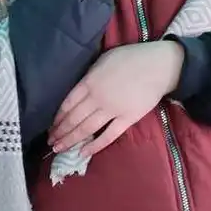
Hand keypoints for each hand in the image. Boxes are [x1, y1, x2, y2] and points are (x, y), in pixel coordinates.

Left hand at [48, 41, 184, 156]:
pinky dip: (94, 146)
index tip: (50, 126)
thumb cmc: (131, 58)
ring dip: (71, 140)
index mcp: (90, 81)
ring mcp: (112, 110)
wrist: (159, 65)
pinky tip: (83, 152)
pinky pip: (108, 135)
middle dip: (60, 132)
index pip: (67, 104)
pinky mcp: (127, 119)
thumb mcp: (103, 60)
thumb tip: (77, 90)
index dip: (57, 117)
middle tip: (51, 142)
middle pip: (74, 119)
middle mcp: (97, 98)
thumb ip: (89, 76)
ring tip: (60, 148)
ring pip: (86, 129)